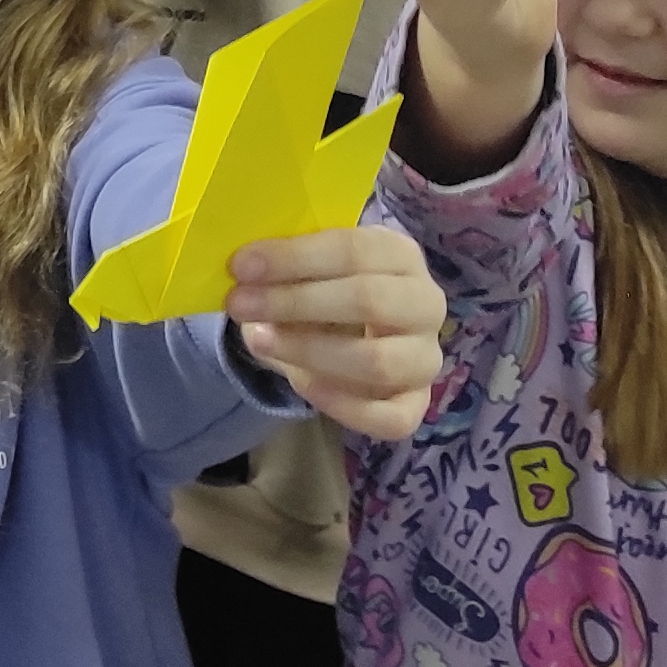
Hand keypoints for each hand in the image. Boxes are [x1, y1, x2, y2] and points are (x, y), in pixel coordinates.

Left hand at [226, 225, 447, 439]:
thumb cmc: (325, 290)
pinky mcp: (415, 405)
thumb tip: (244, 267)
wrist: (347, 335)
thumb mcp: (308, 269)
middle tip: (240, 304)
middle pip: (370, 299)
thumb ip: (287, 265)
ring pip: (378, 361)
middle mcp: (426, 304)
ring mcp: (425, 358)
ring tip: (259, 340)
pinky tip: (301, 383)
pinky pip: (388, 417)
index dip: (296, 257)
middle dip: (297, 301)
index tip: (242, 265)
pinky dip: (342, 404)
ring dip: (310, 351)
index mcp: (401, 255)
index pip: (356, 249)